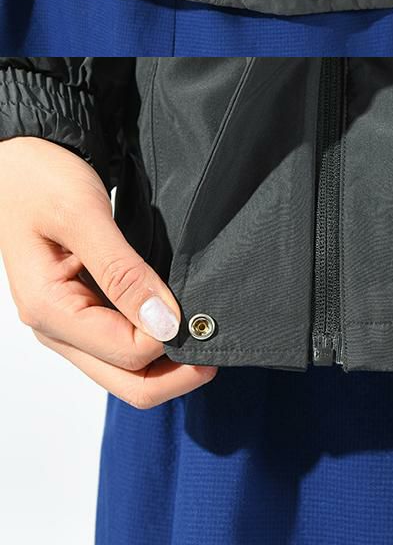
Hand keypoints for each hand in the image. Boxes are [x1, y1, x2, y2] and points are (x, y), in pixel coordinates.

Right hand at [0, 137, 216, 408]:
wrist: (21, 162)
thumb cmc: (41, 180)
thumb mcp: (84, 217)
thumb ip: (123, 272)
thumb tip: (165, 323)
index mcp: (49, 311)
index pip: (126, 355)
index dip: (169, 338)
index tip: (201, 310)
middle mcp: (55, 329)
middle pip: (127, 382)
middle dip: (176, 372)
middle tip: (219, 343)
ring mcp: (67, 323)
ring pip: (125, 370)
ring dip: (166, 359)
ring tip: (202, 329)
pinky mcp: (81, 310)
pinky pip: (120, 344)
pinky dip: (152, 339)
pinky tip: (176, 318)